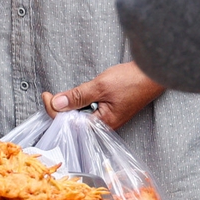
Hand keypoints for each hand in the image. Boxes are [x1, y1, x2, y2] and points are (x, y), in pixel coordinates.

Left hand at [42, 62, 163, 130]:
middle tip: (48, 95)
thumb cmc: (131, 81)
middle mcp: (104, 125)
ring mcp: (107, 117)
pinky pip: (88, 110)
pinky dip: (78, 103)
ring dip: (68, 106)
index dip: (54, 111)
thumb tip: (57, 103)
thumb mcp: (101, 86)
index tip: (46, 95)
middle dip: (59, 110)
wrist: (152, 74)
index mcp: (102, 124)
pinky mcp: (109, 110)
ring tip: (57, 95)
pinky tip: (74, 97)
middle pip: (74, 122)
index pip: (70, 124)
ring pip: (80, 116)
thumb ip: (78, 96)